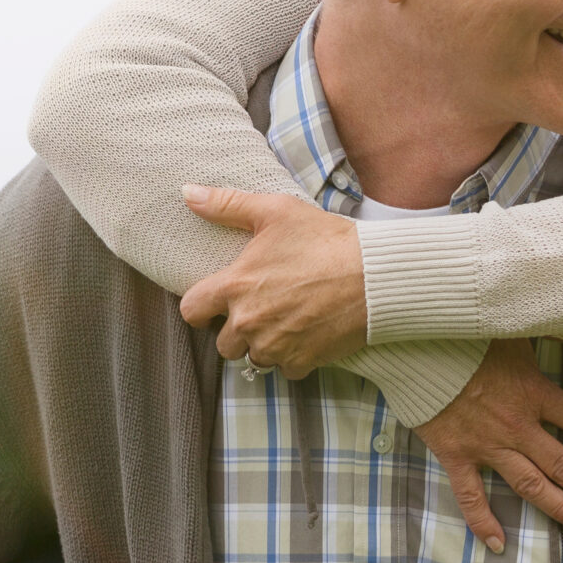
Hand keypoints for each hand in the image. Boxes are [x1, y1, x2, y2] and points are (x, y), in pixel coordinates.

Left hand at [176, 186, 365, 375]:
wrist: (375, 275)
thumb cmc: (326, 240)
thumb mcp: (276, 212)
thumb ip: (228, 205)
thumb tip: (187, 193)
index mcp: (234, 287)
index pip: (191, 311)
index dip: (201, 309)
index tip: (215, 306)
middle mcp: (249, 322)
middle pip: (224, 343)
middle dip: (238, 331)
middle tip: (264, 311)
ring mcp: (275, 345)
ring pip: (255, 357)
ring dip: (266, 345)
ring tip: (287, 323)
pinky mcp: (303, 360)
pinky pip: (287, 370)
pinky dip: (295, 357)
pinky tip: (309, 336)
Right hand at [417, 339, 562, 550]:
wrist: (412, 346)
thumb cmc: (465, 332)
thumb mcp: (515, 328)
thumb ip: (547, 333)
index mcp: (534, 393)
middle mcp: (516, 425)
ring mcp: (485, 444)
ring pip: (531, 485)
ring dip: (560, 508)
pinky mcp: (454, 455)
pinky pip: (471, 497)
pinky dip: (484, 522)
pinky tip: (499, 545)